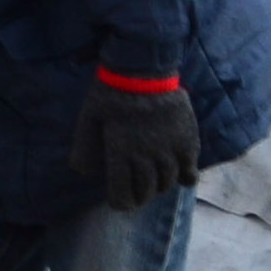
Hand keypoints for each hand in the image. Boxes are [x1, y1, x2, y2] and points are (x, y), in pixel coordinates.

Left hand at [72, 72, 200, 211]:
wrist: (142, 68)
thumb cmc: (111, 92)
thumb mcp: (88, 119)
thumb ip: (83, 148)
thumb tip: (80, 171)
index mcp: (120, 154)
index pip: (122, 195)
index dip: (120, 202)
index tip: (120, 200)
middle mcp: (145, 157)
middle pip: (146, 192)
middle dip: (140, 198)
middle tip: (138, 194)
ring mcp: (168, 150)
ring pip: (167, 183)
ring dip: (160, 187)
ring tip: (156, 183)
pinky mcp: (186, 140)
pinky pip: (190, 170)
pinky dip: (186, 178)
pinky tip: (181, 177)